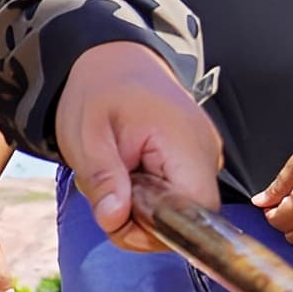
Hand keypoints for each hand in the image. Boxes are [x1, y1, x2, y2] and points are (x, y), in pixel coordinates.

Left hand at [53, 42, 227, 254]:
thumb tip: (115, 220)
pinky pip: (177, 199)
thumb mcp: (86, 136)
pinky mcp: (196, 162)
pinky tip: (131, 173)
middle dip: (142, 222)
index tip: (118, 211)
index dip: (156, 229)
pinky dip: (149, 200)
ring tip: (119, 174)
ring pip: (180, 213)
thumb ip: (102, 179)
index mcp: (184, 143)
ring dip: (142, 210)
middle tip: (108, 191)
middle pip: (187, 220)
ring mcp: (204, 158)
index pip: (194, 213)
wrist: (113, 62)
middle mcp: (206, 153)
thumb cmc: (99, 92)